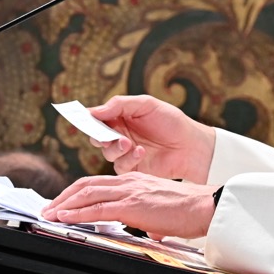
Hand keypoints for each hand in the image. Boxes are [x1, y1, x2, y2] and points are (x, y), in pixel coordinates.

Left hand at [41, 172, 217, 238]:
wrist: (205, 205)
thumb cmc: (189, 209)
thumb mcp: (162, 209)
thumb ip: (151, 215)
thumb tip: (151, 229)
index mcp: (136, 180)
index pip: (98, 182)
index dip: (77, 192)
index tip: (64, 202)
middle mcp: (129, 181)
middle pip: (86, 184)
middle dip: (64, 196)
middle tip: (48, 207)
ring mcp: (130, 191)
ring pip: (88, 193)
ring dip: (64, 203)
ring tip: (50, 212)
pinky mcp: (132, 205)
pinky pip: (98, 208)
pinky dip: (77, 213)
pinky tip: (65, 217)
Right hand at [89, 95, 215, 183]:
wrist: (190, 145)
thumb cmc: (171, 121)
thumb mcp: (146, 105)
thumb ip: (119, 105)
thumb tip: (93, 111)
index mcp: (121, 117)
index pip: (98, 118)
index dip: (88, 118)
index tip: (82, 118)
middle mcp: (120, 135)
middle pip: (97, 137)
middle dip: (99, 136)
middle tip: (105, 136)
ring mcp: (125, 153)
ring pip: (107, 152)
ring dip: (115, 148)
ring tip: (128, 143)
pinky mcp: (132, 169)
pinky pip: (120, 166)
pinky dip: (128, 158)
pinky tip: (140, 151)